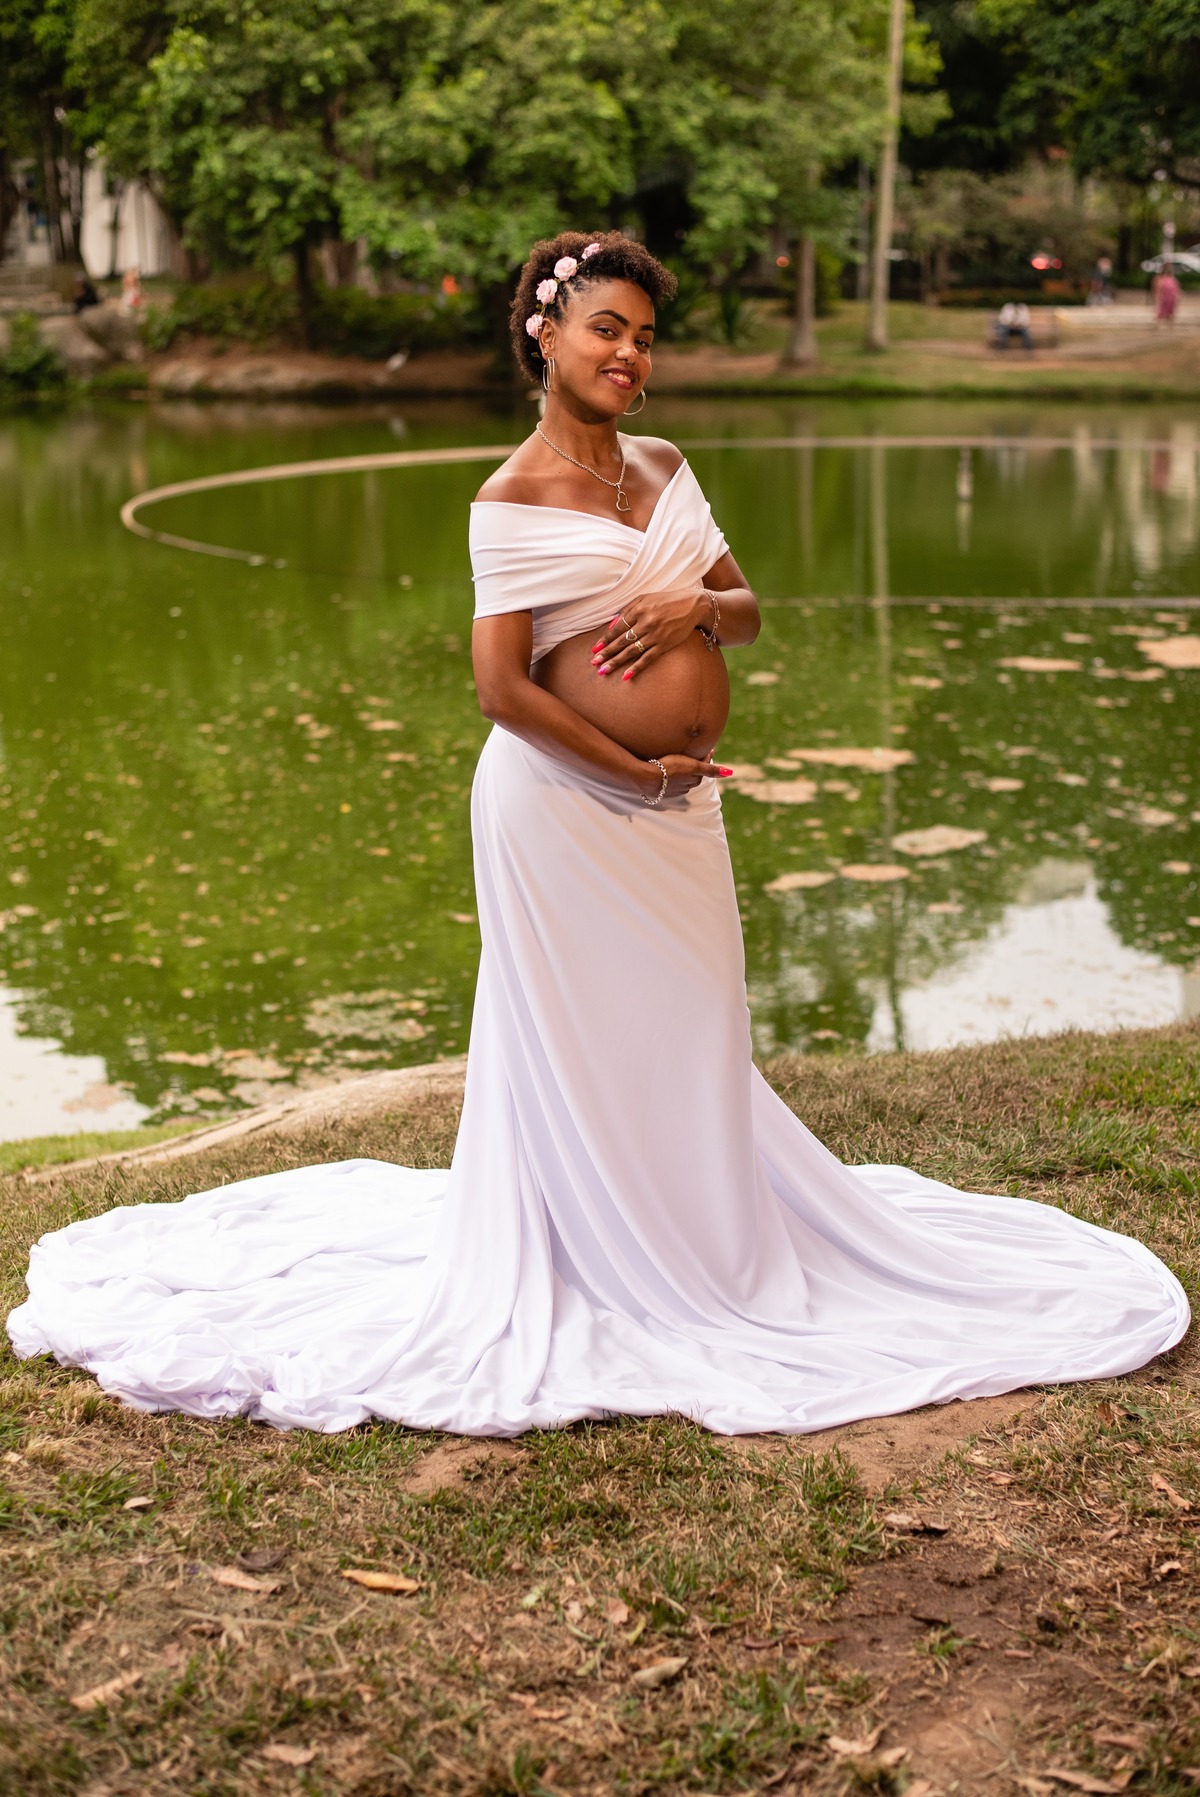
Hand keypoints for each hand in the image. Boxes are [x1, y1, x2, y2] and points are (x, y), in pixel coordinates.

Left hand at [592, 586, 713, 680]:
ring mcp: (655, 635)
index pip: (617, 628)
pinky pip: (647, 658)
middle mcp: (646, 622)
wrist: (693, 605)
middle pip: (621, 641)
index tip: (595, 649)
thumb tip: (611, 626)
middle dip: (606, 653)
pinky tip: (626, 676)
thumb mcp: (645, 598)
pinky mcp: (665, 645)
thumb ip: (627, 610)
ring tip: (603, 670)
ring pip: (631, 651)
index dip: (605, 639)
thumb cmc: (666, 601)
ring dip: (616, 662)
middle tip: (594, 663)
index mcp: (639, 609)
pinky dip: (636, 668)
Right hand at [639, 753, 732, 800]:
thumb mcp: (693, 766)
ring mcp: (672, 789)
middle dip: (696, 764)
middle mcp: (685, 787)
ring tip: (681, 759)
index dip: (706, 757)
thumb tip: (730, 772)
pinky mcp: (661, 789)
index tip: (709, 748)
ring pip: (682, 777)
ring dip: (683, 769)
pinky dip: (672, 774)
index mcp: (693, 780)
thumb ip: (711, 769)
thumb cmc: (670, 768)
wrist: (647, 777)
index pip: (703, 767)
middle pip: (693, 773)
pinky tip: (666, 768)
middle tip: (696, 752)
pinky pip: (670, 780)